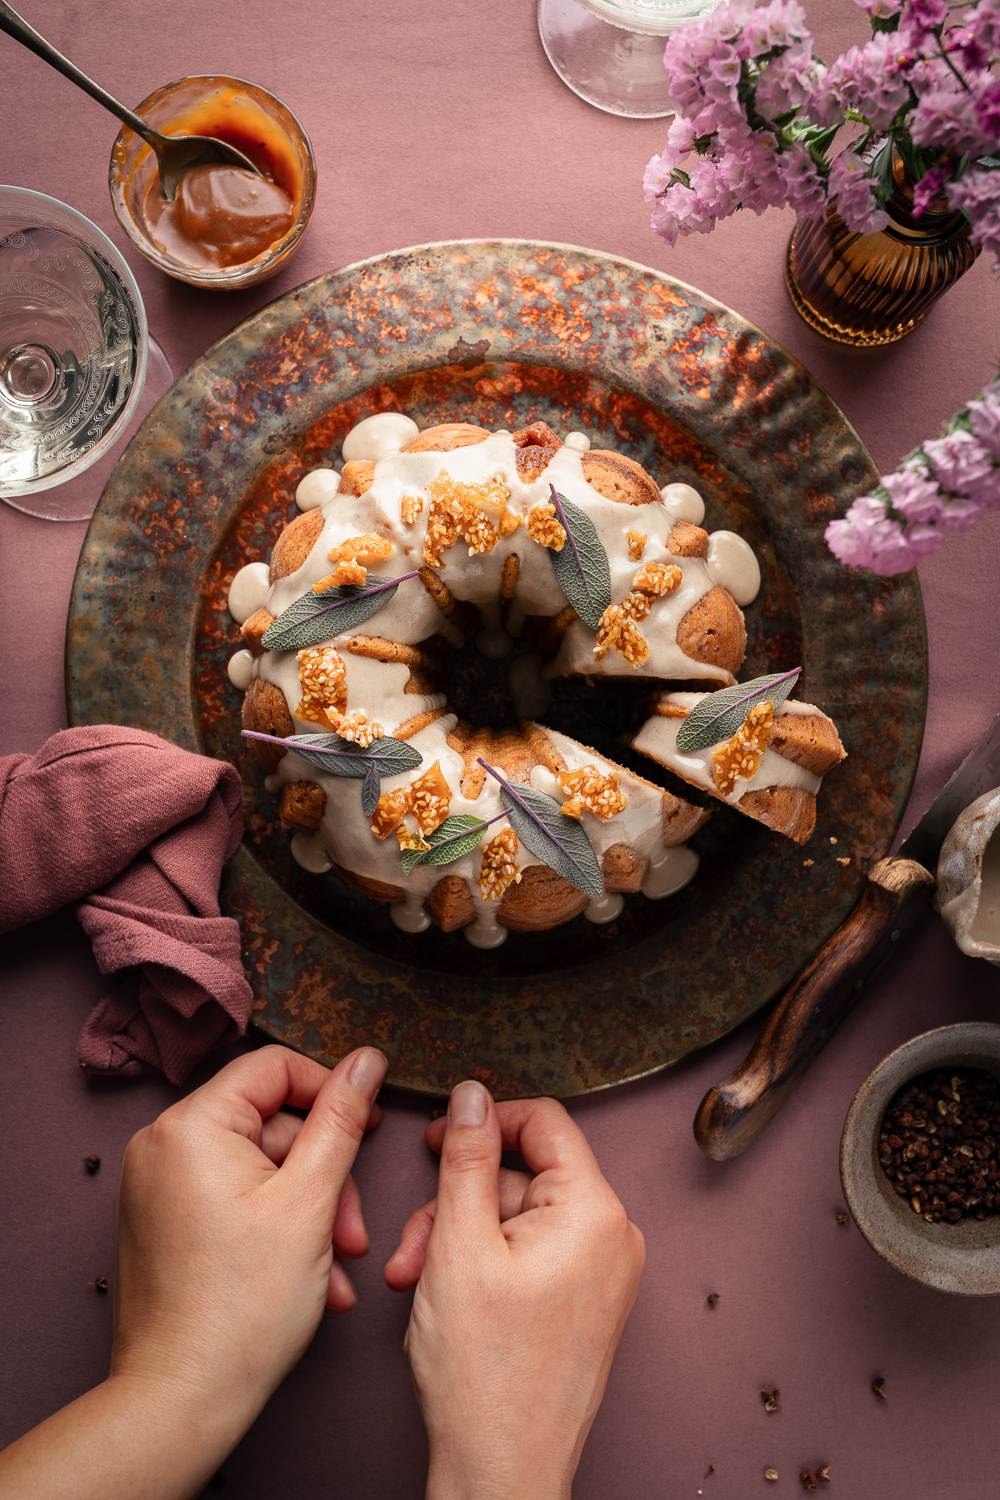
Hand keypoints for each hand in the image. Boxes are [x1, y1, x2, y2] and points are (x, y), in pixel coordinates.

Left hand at [113, 1044, 385, 1426]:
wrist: (180, 1401)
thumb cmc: (242, 1307)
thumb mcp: (311, 1202)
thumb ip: (341, 1121)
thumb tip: (366, 1061)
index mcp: (190, 1125)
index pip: (275, 1067)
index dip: (330, 1092)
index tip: (368, 1127)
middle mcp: (162, 1145)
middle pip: (272, 1124)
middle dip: (324, 1177)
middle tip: (353, 1233)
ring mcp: (158, 1186)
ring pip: (260, 1168)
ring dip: (309, 1211)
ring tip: (336, 1266)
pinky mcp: (163, 1222)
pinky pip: (234, 1199)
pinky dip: (276, 1228)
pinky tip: (310, 1277)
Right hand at [385, 1083, 644, 1499]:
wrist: (501, 1472)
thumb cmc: (484, 1375)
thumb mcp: (458, 1245)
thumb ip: (465, 1158)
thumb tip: (472, 1095)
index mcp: (595, 1212)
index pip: (545, 1122)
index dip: (483, 1120)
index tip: (436, 1137)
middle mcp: (612, 1237)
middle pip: (521, 1176)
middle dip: (455, 1204)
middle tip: (412, 1243)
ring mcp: (601, 1273)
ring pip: (515, 1218)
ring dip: (457, 1240)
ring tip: (416, 1282)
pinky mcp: (584, 1302)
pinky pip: (529, 1254)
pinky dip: (482, 1265)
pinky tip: (444, 1298)